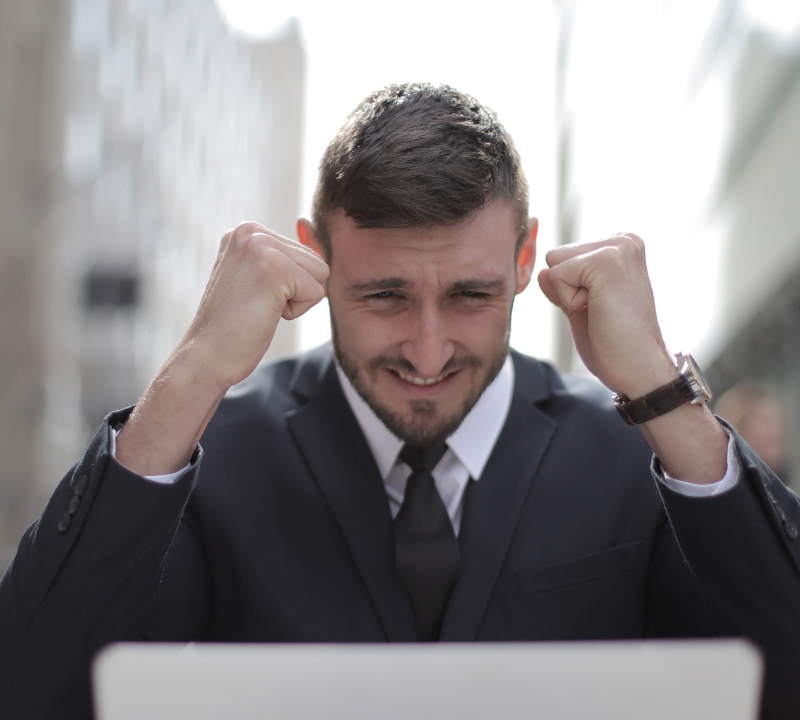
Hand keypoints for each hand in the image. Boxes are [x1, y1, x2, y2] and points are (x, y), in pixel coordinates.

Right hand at [116, 222, 327, 475]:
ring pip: (321, 274)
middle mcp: (251, 231)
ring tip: (260, 307)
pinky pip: (317, 292)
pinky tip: (264, 314)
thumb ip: (284, 255)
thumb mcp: (258, 279)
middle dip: (296, 291)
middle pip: (316, 261)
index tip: (254, 296)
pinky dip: (296, 312)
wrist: (206, 356)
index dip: (290, 286)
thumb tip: (311, 226)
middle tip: (256, 304)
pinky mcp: (275, 268)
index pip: (305, 254)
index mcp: (247, 231)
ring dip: (297, 300)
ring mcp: (262, 247)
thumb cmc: (233, 325)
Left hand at [537, 233, 674, 398]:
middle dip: (568, 289)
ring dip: (569, 295)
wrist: (639, 369)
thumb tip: (543, 271)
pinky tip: (599, 311)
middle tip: (601, 310)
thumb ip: (563, 286)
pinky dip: (570, 301)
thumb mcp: (581, 308)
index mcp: (621, 247)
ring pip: (554, 263)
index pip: (563, 256)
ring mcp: (618, 248)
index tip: (601, 307)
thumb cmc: (615, 343)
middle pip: (555, 256)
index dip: (570, 289)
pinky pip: (557, 275)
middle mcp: (624, 240)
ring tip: (602, 310)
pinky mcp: (608, 261)